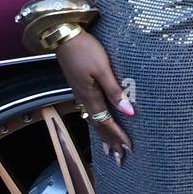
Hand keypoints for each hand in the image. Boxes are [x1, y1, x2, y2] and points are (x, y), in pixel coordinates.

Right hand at [56, 31, 135, 165]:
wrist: (62, 35)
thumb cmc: (85, 49)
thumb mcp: (103, 69)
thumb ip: (115, 90)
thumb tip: (129, 112)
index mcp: (90, 96)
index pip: (107, 122)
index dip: (118, 136)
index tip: (128, 149)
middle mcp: (83, 98)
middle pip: (99, 125)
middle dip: (110, 141)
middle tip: (119, 157)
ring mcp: (80, 92)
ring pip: (93, 119)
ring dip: (103, 134)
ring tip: (110, 148)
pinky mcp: (79, 86)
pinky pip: (89, 110)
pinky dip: (97, 121)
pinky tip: (99, 121)